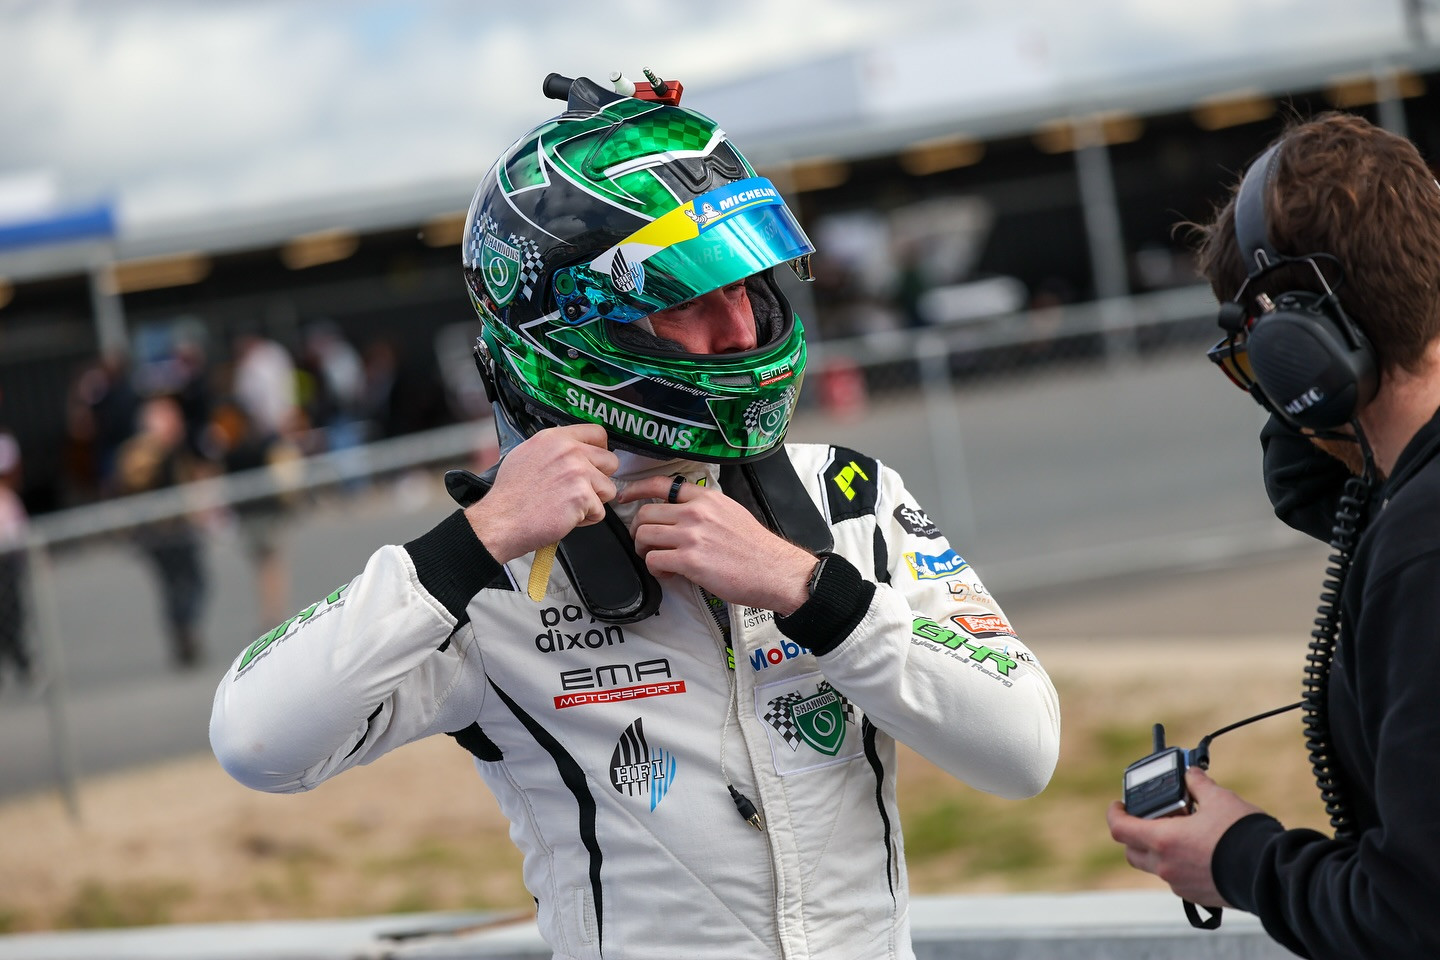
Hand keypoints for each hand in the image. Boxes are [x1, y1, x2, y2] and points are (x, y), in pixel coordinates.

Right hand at [466, 424, 618, 562]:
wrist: (501, 520)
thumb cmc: (510, 495)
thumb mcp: (526, 454)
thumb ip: (553, 448)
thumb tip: (572, 449)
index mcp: (555, 438)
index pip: (597, 433)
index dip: (600, 450)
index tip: (594, 463)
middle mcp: (569, 451)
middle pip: (610, 461)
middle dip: (599, 480)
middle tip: (578, 491)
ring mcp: (578, 472)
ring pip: (608, 488)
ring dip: (593, 502)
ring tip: (568, 506)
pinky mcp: (583, 496)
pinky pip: (601, 511)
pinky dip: (586, 520)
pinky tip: (566, 518)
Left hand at [616, 475, 814, 613]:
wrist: (774, 570)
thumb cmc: (755, 548)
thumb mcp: (732, 512)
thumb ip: (705, 509)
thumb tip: (681, 514)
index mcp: (706, 498)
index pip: (661, 484)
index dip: (635, 489)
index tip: (625, 497)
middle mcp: (696, 512)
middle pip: (645, 513)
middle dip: (638, 531)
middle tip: (646, 544)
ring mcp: (692, 536)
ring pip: (644, 536)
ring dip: (644, 550)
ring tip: (657, 560)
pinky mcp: (690, 561)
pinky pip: (654, 560)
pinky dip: (655, 569)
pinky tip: (669, 574)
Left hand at [1106, 767, 1263, 907]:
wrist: (1271, 874)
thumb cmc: (1242, 835)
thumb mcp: (1220, 799)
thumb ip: (1199, 784)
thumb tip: (1192, 773)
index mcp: (1163, 840)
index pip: (1120, 829)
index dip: (1115, 814)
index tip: (1119, 805)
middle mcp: (1166, 866)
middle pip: (1132, 851)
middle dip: (1135, 834)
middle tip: (1151, 819)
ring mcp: (1180, 884)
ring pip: (1155, 866)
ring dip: (1159, 849)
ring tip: (1183, 832)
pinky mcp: (1196, 896)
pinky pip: (1176, 879)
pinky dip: (1179, 864)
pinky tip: (1200, 851)